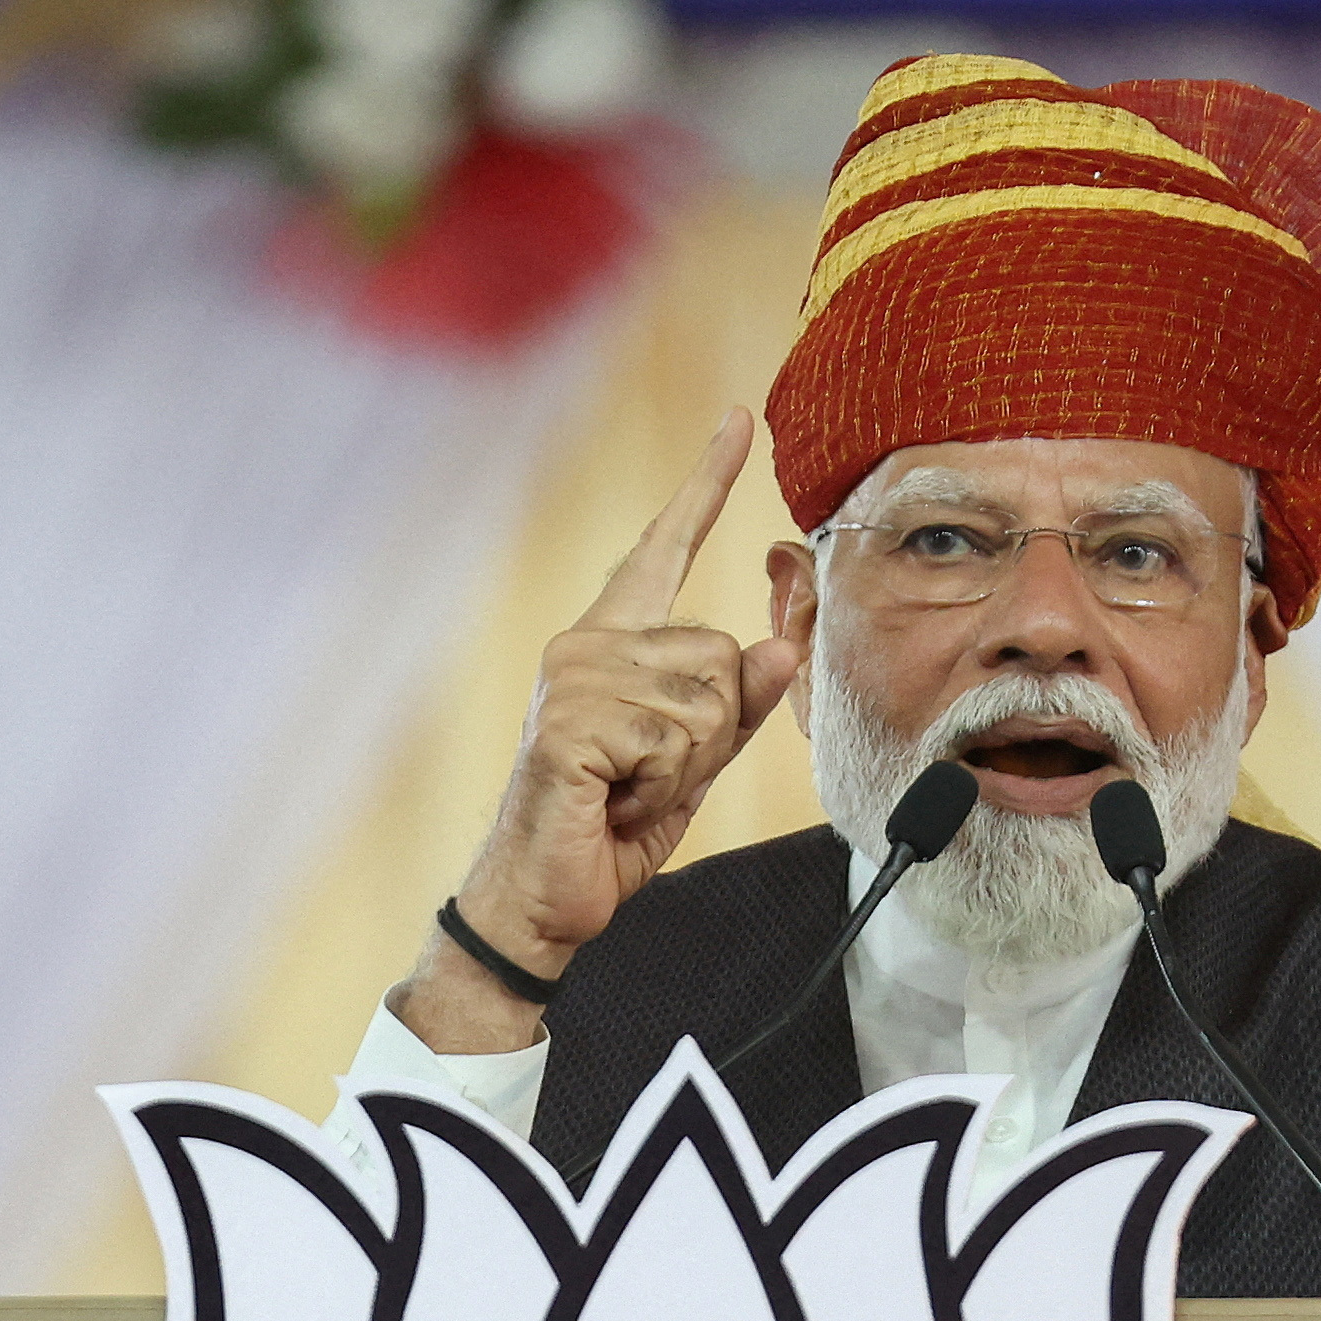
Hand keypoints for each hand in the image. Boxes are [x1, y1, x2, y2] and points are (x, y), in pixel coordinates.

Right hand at [391, 408, 805, 1053]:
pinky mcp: (573, 718)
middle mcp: (589, 642)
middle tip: (648, 777)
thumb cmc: (609, 827)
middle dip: (713, 735)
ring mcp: (575, 674)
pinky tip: (611, 797)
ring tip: (627, 788)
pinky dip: (662, 784)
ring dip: (687, 765)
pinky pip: (676, 737)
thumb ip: (736, 704)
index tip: (738, 420)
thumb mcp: (692, 763)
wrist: (544, 900)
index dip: (706, 483)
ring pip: (710, 698)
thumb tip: (777, 644)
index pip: (666, 546)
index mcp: (615, 641)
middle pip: (724, 654)